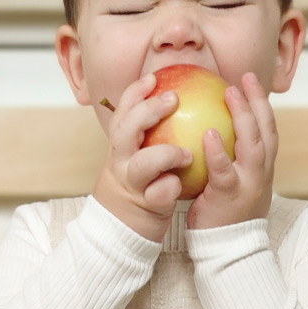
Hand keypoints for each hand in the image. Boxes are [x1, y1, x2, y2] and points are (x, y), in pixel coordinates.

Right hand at [92, 72, 194, 240]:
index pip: (123, 112)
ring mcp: (133, 184)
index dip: (136, 92)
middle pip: (126, 130)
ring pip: (142, 164)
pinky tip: (180, 185)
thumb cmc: (141, 186)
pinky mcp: (146, 207)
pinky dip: (170, 188)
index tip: (154, 78)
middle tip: (174, 99)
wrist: (121, 229)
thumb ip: (151, 134)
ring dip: (165, 154)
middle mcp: (121, 162)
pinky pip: (159, 194)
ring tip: (186, 155)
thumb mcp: (138, 155)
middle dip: (148, 111)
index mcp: (121, 146)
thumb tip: (178, 100)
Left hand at [186, 72, 277, 229]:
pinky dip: (218, 152)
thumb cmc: (224, 216)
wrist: (229, 250)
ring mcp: (248, 184)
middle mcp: (261, 173)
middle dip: (258, 102)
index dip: (262, 104)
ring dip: (243, 117)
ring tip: (230, 94)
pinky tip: (208, 133)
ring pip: (253, 145)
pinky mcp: (229, 197)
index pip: (268, 129)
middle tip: (245, 77)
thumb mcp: (234, 184)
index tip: (251, 81)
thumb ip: (230, 160)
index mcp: (262, 168)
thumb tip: (211, 131)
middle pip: (266, 130)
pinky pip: (224, 171)